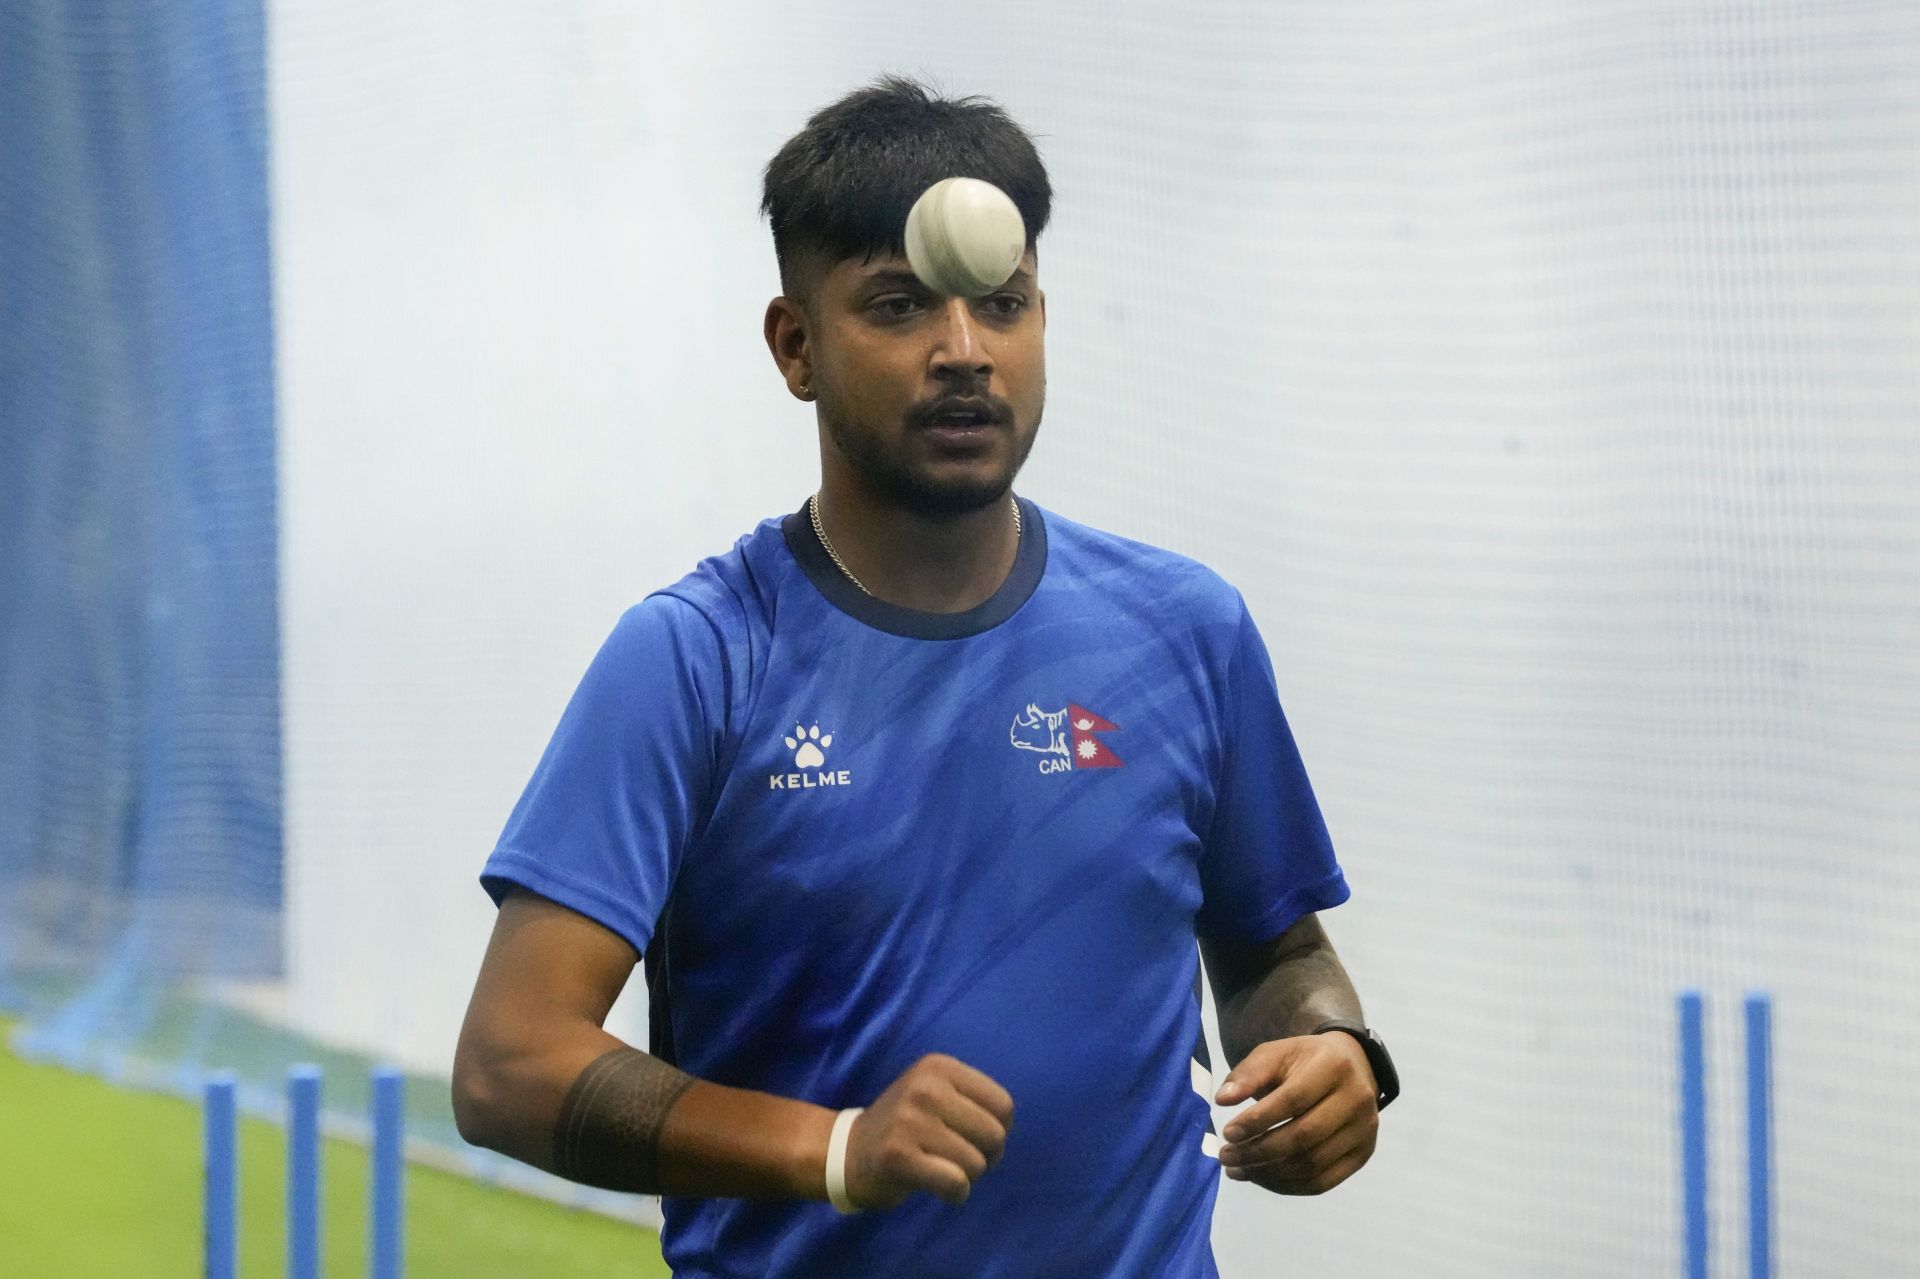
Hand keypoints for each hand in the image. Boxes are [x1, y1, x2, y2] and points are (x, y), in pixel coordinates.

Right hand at [843, 1053, 1013, 1208]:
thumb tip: (1006, 1126)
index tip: (972, 1138)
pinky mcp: (899, 1156)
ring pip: (977, 1163)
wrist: (846, 1152)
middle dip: (986, 1157)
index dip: (997, 1130)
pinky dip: (956, 1194)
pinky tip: (938, 1188)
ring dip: (967, 1177)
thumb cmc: (904, 1125)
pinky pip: (956, 1183)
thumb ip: (972, 1100)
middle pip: (995, 1135)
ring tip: (941, 1169)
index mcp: (939, 1066)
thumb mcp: (935, 1092)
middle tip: (957, 1159)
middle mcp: (926, 1087)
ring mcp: (910, 1120)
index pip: (1004, 1106)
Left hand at [1213, 1033, 1377, 1194]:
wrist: (1350, 1068)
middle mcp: (1357, 1099)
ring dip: (1269, 1174)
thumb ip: (1248, 1074)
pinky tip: (1262, 1178)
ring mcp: (1364, 1130)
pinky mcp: (1363, 1155)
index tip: (1227, 1133)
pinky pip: (1323, 1182)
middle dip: (1259, 1152)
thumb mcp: (1275, 1054)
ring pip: (1313, 1165)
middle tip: (1227, 1157)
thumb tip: (1223, 1100)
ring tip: (1238, 1169)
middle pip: (1304, 1137)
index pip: (1294, 1100)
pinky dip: (1288, 1186)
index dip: (1258, 1120)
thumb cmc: (1303, 1062)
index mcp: (1334, 1066)